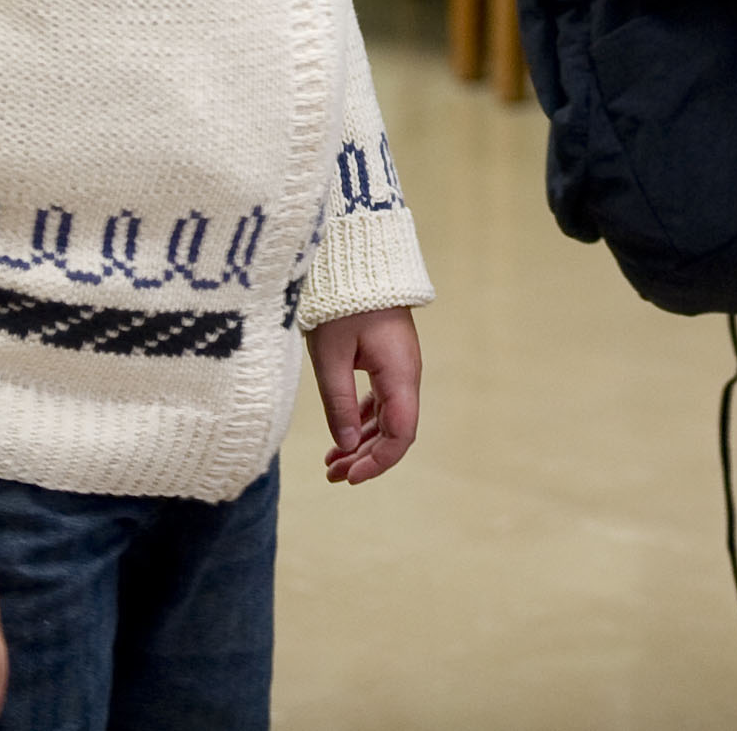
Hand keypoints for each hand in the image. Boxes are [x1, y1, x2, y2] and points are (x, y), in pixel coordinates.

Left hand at [309, 306, 421, 483]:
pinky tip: (343, 436)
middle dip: (366, 458)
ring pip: (387, 418)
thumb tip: (345, 447)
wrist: (358, 259)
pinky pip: (381, 401)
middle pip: (395, 431)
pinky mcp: (387, 360)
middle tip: (332, 476)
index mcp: (400, 374)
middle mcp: (406, 374)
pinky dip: (362, 422)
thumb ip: (338, 404)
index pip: (401, 434)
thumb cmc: (342, 304)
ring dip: (363, 443)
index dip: (379, 462)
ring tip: (332, 463)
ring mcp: (399, 367)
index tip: (350, 477)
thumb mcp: (331, 356)